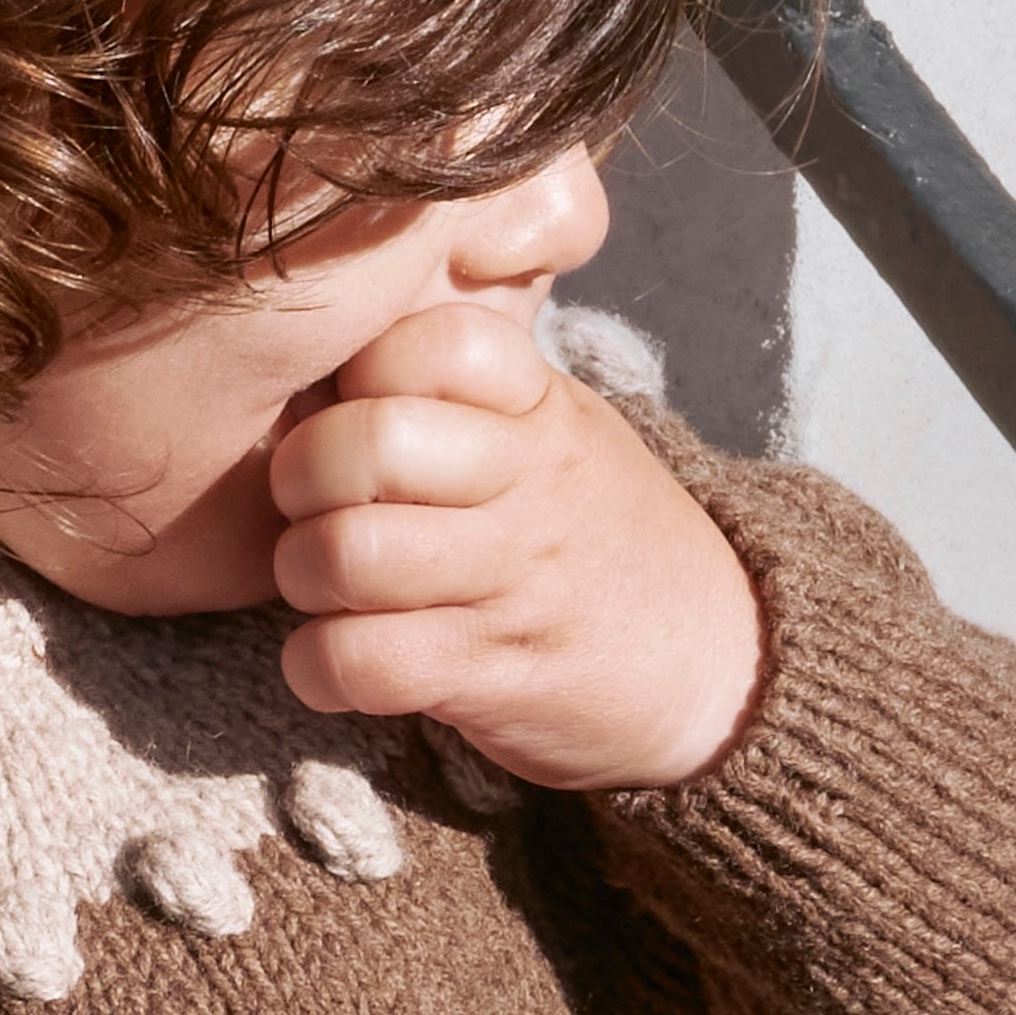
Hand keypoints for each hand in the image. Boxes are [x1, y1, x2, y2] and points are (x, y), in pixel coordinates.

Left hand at [266, 302, 764, 791]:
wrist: (713, 665)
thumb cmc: (589, 533)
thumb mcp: (550, 428)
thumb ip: (457, 386)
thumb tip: (318, 359)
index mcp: (539, 405)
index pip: (426, 339)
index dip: (357, 375)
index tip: (353, 416)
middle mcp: (530, 482)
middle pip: (366, 444)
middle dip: (302, 479)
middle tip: (312, 506)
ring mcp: (512, 580)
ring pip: (345, 554)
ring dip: (303, 577)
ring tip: (327, 585)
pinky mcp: (486, 674)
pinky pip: (354, 660)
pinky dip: (316, 666)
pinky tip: (338, 658)